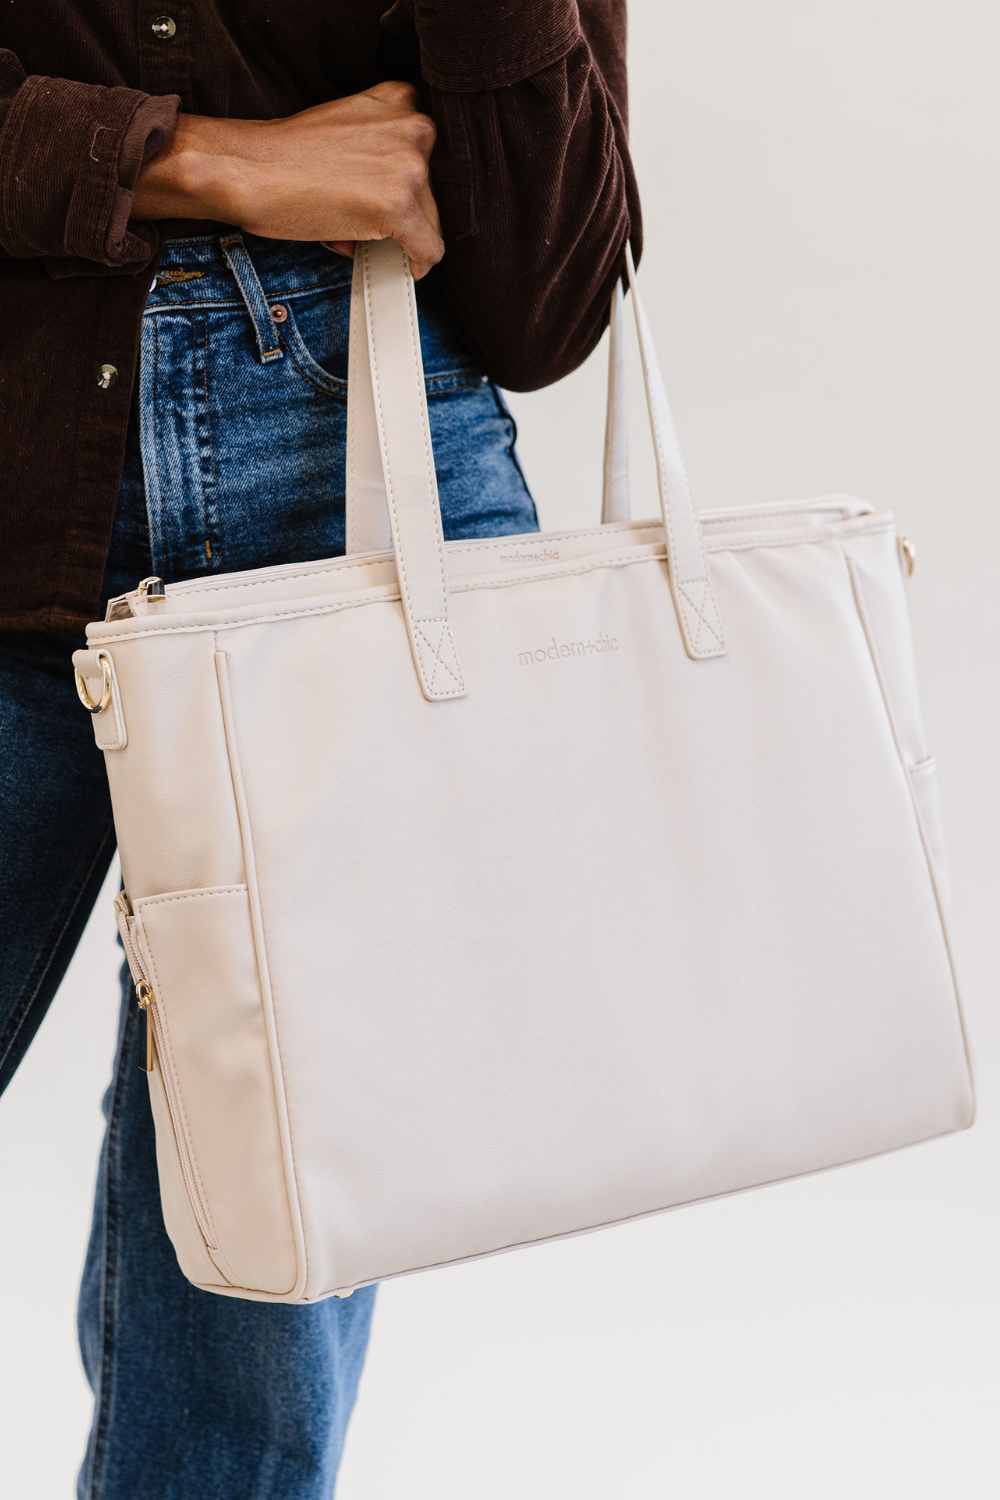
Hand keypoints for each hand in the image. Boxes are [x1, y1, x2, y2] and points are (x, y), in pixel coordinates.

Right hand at [132, 82, 443, 278]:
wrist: (248, 169)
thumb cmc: (286, 156)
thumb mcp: (347, 131)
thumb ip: (383, 152)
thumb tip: (405, 205)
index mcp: (400, 100)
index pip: (426, 156)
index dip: (400, 183)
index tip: (378, 195)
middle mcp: (413, 126)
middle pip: (431, 192)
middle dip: (398, 211)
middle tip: (354, 214)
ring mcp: (409, 166)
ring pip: (430, 223)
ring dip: (396, 235)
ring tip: (352, 227)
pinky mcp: (400, 206)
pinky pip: (428, 251)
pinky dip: (415, 264)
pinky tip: (395, 262)